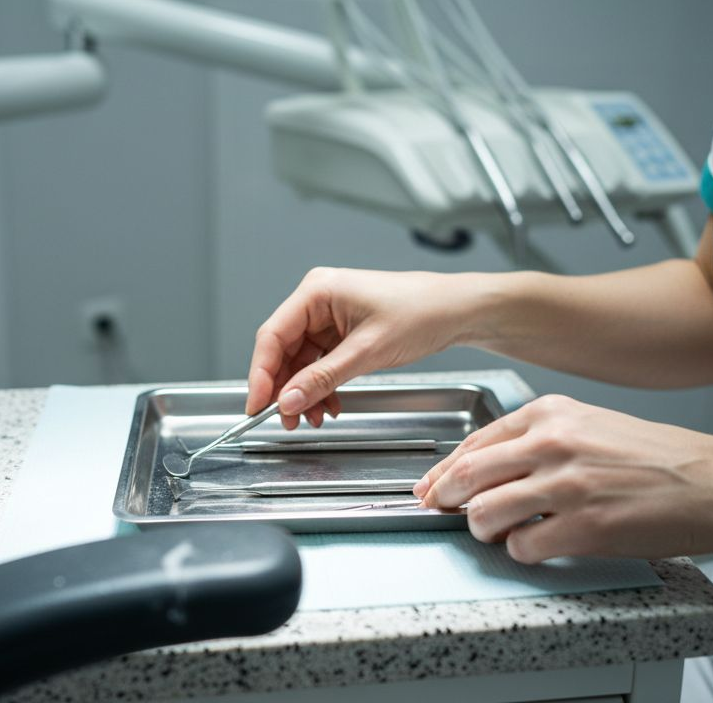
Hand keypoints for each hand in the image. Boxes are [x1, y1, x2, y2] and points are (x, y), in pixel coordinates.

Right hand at [247, 268, 474, 428]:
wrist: (455, 311)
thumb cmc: (420, 312)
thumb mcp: (366, 352)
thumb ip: (322, 378)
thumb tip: (287, 400)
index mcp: (317, 291)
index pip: (272, 336)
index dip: (261, 375)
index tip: (256, 406)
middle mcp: (317, 300)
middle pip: (283, 350)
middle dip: (285, 389)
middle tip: (286, 420)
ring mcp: (329, 316)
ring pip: (301, 361)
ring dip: (305, 392)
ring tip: (313, 418)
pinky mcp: (342, 331)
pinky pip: (320, 363)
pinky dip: (322, 386)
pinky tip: (331, 405)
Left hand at [416, 394, 712, 562]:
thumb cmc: (658, 458)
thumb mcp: (591, 425)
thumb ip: (537, 440)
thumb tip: (483, 468)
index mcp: (551, 413)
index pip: (472, 440)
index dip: (443, 470)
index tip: (430, 486)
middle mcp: (552, 443)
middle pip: (466, 475)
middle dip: (446, 499)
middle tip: (445, 512)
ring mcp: (565, 485)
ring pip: (484, 513)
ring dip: (484, 529)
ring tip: (503, 532)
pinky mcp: (582, 527)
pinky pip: (521, 547)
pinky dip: (522, 552)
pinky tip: (540, 545)